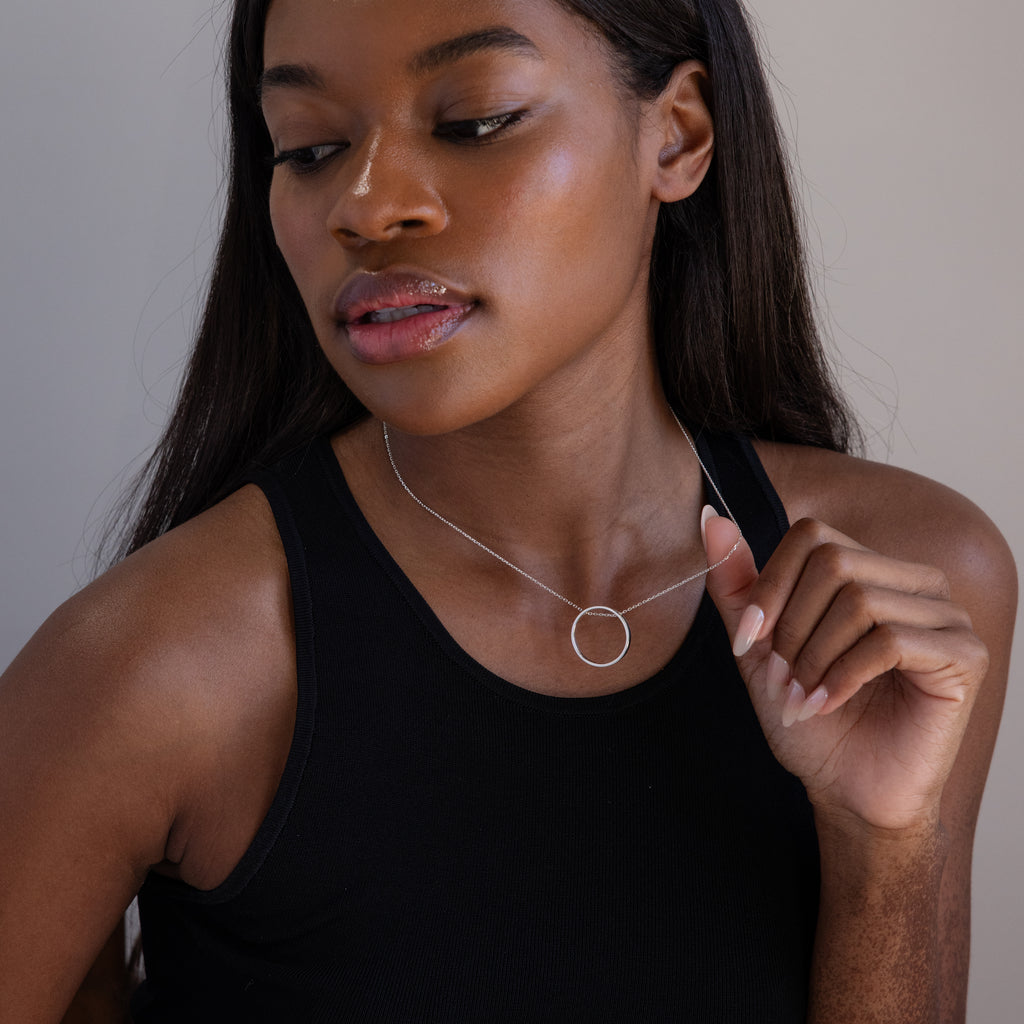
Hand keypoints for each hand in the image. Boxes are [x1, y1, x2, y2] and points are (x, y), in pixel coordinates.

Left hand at [702, 509, 987, 832]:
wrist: (847, 789)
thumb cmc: (809, 716)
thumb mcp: (759, 644)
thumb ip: (738, 584)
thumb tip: (711, 519)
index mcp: (872, 570)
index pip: (813, 536)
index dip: (770, 586)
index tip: (749, 639)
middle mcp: (915, 582)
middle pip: (834, 562)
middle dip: (791, 627)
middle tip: (781, 676)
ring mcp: (947, 616)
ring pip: (860, 601)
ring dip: (813, 657)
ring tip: (803, 695)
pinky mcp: (965, 656)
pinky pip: (891, 642)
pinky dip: (844, 677)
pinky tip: (828, 703)